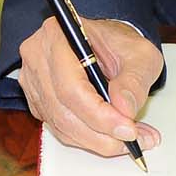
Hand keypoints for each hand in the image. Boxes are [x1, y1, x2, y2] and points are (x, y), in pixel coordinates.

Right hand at [18, 14, 164, 157]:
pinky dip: (87, 139)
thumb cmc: (121, 44)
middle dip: (101, 133)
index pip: (71, 86)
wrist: (109, 45)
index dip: (99, 114)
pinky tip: (111, 135)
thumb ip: (134, 81)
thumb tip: (124, 108)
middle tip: (132, 139)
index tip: (127, 129)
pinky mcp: (39, 100)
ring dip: (97, 140)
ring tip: (129, 139)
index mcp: (58, 34)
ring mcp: (35, 80)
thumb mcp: (141, 55)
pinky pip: (60, 129)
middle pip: (63, 110)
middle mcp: (38, 56)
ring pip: (61, 125)